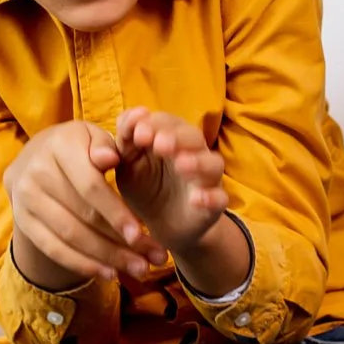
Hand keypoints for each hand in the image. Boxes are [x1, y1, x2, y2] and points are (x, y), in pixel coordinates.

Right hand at [5, 121, 161, 289]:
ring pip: (70, 237)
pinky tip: (110, 273)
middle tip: (152, 260)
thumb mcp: (95, 137)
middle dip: (120, 243)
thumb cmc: (78, 147)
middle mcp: (37, 172)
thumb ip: (106, 147)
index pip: (91, 187)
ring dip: (107, 258)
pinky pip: (53, 249)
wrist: (35, 157)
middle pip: (83, 216)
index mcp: (59, 145)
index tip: (140, 235)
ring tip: (138, 270)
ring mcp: (25, 200)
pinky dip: (83, 264)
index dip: (116, 213)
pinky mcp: (23, 222)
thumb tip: (110, 158)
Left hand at [111, 109, 242, 295]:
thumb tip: (127, 118)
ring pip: (212, 164)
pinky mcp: (213, 206)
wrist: (160, 225)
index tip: (137, 132)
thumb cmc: (145, 186)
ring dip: (198, 162)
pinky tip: (197, 199)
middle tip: (159, 143)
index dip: (155, 124)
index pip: (168, 122)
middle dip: (177, 138)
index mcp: (173, 139)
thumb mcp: (128, 164)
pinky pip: (219, 199)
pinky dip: (211, 198)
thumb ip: (124, 141)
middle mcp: (194, 154)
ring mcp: (207, 180)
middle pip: (193, 137)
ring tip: (181, 165)